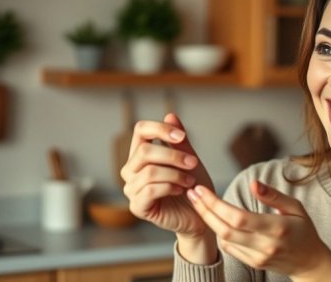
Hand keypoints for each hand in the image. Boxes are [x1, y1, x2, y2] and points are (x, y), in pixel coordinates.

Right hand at [121, 113, 213, 236]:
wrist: (199, 216)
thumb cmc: (192, 187)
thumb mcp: (189, 159)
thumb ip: (179, 141)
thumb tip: (170, 115)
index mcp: (141, 155)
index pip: (140, 130)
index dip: (160, 129)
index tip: (181, 137)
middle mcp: (131, 170)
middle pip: (144, 151)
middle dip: (173, 156)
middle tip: (194, 163)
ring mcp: (131, 189)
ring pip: (149, 172)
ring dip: (175, 174)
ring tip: (190, 181)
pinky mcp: (137, 206)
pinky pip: (149, 190)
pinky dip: (170, 187)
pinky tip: (182, 190)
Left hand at [187, 181, 330, 280]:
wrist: (310, 262)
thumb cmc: (304, 230)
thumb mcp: (295, 207)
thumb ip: (273, 196)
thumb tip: (253, 183)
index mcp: (277, 228)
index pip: (239, 217)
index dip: (216, 204)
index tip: (202, 189)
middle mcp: (266, 245)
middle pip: (226, 229)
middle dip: (205, 210)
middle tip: (192, 193)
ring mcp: (258, 257)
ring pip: (224, 239)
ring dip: (208, 220)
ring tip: (198, 202)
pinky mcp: (253, 264)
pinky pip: (229, 248)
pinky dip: (220, 232)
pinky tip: (214, 218)